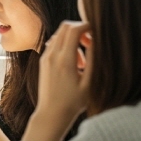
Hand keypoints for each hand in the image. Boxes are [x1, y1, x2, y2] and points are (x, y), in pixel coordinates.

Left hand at [25, 21, 89, 140]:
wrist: (51, 114)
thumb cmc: (73, 102)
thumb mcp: (89, 82)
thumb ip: (93, 60)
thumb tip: (96, 41)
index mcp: (64, 60)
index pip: (73, 30)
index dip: (87, 25)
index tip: (98, 31)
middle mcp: (52, 56)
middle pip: (65, 28)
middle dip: (80, 30)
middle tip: (91, 44)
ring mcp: (45, 58)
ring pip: (59, 35)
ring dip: (72, 39)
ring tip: (83, 61)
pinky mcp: (43, 62)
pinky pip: (54, 44)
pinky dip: (65, 46)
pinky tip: (74, 63)